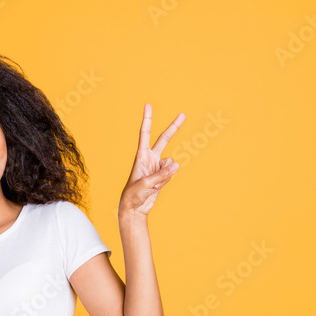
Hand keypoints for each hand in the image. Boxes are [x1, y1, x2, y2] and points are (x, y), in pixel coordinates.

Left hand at [118, 103, 185, 218]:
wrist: (135, 208)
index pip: (145, 134)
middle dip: (173, 128)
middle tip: (183, 114)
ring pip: (171, 164)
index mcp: (141, 156)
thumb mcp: (145, 184)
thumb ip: (161, 175)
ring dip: (165, 175)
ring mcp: (157, 167)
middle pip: (164, 139)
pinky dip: (166, 181)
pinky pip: (171, 174)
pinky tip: (156, 188)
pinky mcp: (162, 176)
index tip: (148, 106)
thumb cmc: (133, 195)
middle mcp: (150, 158)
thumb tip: (176, 165)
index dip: (147, 120)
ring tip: (153, 185)